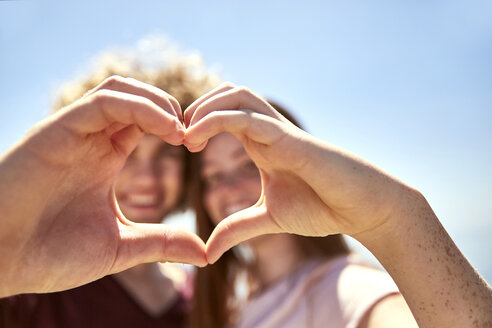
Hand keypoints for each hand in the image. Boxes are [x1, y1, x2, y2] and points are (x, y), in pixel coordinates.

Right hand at [0, 76, 205, 296]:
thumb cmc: (51, 254)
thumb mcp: (120, 246)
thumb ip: (161, 242)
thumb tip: (205, 253)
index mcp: (105, 157)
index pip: (146, 121)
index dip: (177, 126)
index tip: (198, 146)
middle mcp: (91, 139)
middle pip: (137, 98)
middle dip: (172, 110)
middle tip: (194, 136)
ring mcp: (74, 132)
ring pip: (121, 90)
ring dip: (159, 103)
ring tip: (181, 131)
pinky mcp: (57, 128)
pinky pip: (104, 101)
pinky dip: (141, 107)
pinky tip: (168, 129)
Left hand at [186, 83, 491, 327]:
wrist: (362, 208)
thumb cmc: (323, 207)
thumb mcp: (269, 219)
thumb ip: (238, 228)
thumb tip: (207, 250)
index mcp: (262, 144)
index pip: (225, 113)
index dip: (198, 121)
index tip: (178, 143)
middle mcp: (269, 131)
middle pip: (229, 93)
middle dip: (198, 105)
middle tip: (178, 133)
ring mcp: (280, 133)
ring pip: (238, 95)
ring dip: (205, 106)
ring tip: (186, 134)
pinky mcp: (291, 141)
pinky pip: (249, 118)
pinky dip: (218, 120)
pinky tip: (196, 138)